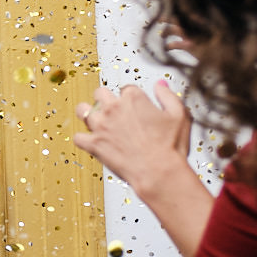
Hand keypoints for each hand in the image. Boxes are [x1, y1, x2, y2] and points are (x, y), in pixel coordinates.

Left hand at [74, 81, 191, 190]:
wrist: (158, 171)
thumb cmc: (169, 147)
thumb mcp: (178, 115)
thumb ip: (167, 96)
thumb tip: (160, 85)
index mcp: (133, 99)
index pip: (126, 88)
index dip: (131, 97)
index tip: (134, 105)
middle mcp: (113, 109)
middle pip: (100, 93)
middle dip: (105, 99)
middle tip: (112, 109)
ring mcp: (101, 126)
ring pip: (82, 110)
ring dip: (88, 113)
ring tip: (95, 120)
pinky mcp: (93, 144)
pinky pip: (78, 137)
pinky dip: (83, 139)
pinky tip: (90, 141)